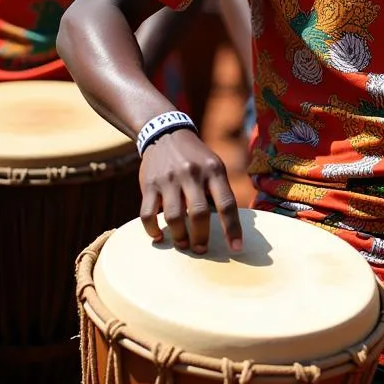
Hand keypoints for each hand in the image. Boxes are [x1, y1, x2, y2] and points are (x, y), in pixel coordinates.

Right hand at [138, 128, 242, 253]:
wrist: (166, 134)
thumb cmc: (197, 157)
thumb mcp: (215, 165)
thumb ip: (221, 190)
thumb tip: (233, 224)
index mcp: (214, 170)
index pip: (226, 203)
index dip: (232, 228)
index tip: (236, 248)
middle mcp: (192, 174)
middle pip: (198, 213)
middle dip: (201, 237)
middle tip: (202, 249)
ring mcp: (169, 179)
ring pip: (173, 217)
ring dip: (179, 236)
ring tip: (183, 244)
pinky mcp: (148, 184)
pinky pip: (147, 214)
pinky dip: (152, 230)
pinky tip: (159, 236)